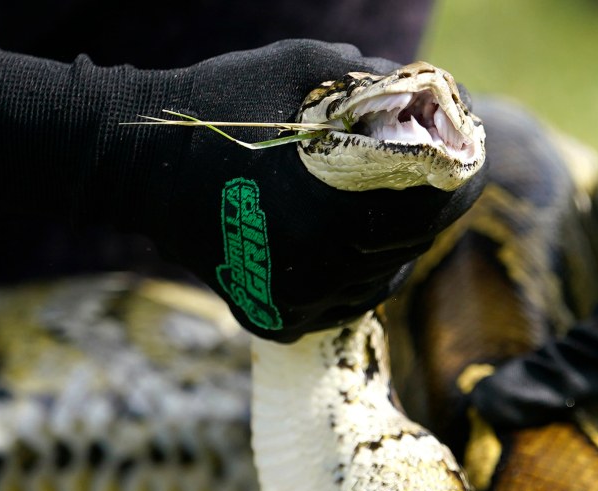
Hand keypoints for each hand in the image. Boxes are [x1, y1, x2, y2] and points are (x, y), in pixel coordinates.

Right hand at [0, 39, 483, 340]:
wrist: (132, 163)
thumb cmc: (218, 105)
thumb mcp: (300, 67)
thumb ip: (368, 80)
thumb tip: (422, 91)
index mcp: (337, 206)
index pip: (435, 207)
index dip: (460, 181)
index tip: (465, 161)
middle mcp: (323, 265)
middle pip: (411, 245)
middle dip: (428, 211)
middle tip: (431, 183)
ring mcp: (296, 298)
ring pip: (379, 280)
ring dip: (393, 248)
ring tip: (388, 212)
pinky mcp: (272, 315)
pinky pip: (339, 306)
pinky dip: (353, 279)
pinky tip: (349, 248)